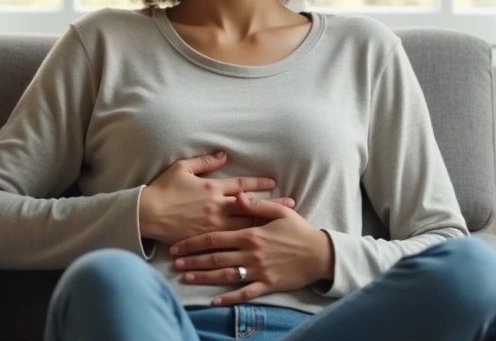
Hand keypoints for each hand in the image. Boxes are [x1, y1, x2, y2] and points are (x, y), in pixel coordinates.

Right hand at [139, 151, 296, 244]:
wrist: (147, 214)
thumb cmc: (163, 189)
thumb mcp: (182, 168)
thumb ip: (205, 162)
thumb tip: (224, 154)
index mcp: (212, 188)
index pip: (241, 185)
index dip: (259, 183)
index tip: (274, 182)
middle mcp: (216, 207)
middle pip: (250, 207)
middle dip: (271, 206)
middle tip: (291, 205)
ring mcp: (212, 225)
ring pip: (244, 225)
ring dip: (264, 224)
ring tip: (281, 225)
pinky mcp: (206, 239)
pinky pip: (230, 241)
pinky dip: (245, 240)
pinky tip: (256, 242)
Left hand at [169, 192, 333, 305]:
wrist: (320, 254)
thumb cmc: (299, 230)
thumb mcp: (280, 211)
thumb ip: (255, 204)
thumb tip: (236, 195)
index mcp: (251, 233)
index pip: (215, 238)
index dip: (193, 242)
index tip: (178, 245)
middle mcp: (251, 253)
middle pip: (215, 257)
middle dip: (192, 260)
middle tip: (175, 263)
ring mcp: (258, 270)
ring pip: (225, 275)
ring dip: (204, 277)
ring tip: (186, 278)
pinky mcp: (267, 285)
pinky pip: (244, 293)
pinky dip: (228, 298)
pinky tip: (214, 301)